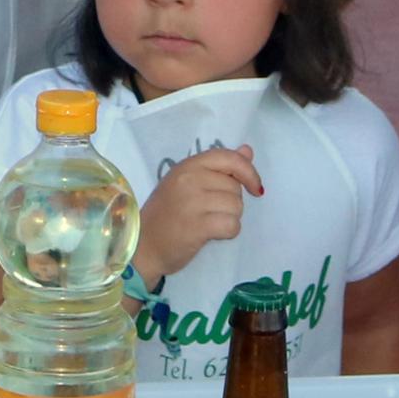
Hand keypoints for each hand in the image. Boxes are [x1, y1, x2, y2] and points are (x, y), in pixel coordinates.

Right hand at [135, 147, 259, 280]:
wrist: (143, 246)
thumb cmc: (166, 214)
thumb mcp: (187, 183)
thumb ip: (219, 167)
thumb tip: (248, 151)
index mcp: (187, 166)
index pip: (229, 158)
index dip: (249, 172)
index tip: (255, 188)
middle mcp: (189, 179)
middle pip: (235, 187)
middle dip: (231, 202)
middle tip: (210, 212)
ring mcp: (192, 202)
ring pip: (236, 207)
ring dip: (230, 218)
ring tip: (209, 223)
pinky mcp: (198, 226)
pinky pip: (232, 225)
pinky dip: (228, 232)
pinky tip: (212, 234)